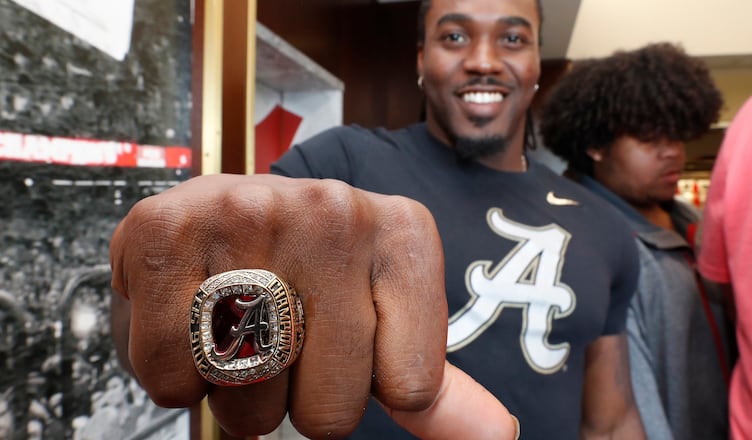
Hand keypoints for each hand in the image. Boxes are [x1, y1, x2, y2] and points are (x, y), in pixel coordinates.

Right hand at [110, 174, 517, 438]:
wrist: (229, 206)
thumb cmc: (314, 272)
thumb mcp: (386, 318)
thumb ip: (435, 384)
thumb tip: (500, 436)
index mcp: (405, 233)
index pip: (410, 390)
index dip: (366, 386)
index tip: (345, 340)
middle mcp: (335, 211)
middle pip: (329, 410)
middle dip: (295, 397)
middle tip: (280, 337)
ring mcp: (250, 212)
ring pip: (248, 398)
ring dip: (234, 389)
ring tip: (235, 327)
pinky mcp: (166, 227)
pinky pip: (170, 374)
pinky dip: (175, 375)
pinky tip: (191, 322)